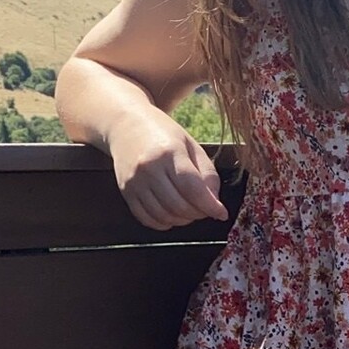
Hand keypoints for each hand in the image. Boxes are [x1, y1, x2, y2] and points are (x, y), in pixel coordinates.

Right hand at [109, 117, 229, 231]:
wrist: (126, 125)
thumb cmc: (164, 134)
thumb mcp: (191, 145)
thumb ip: (207, 173)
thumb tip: (215, 202)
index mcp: (169, 152)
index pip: (192, 188)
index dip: (210, 206)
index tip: (222, 214)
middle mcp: (149, 167)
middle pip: (179, 205)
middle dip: (198, 214)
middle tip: (205, 210)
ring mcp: (134, 181)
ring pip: (164, 215)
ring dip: (182, 220)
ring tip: (190, 211)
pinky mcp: (126, 191)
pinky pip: (147, 218)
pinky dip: (164, 223)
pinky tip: (172, 215)